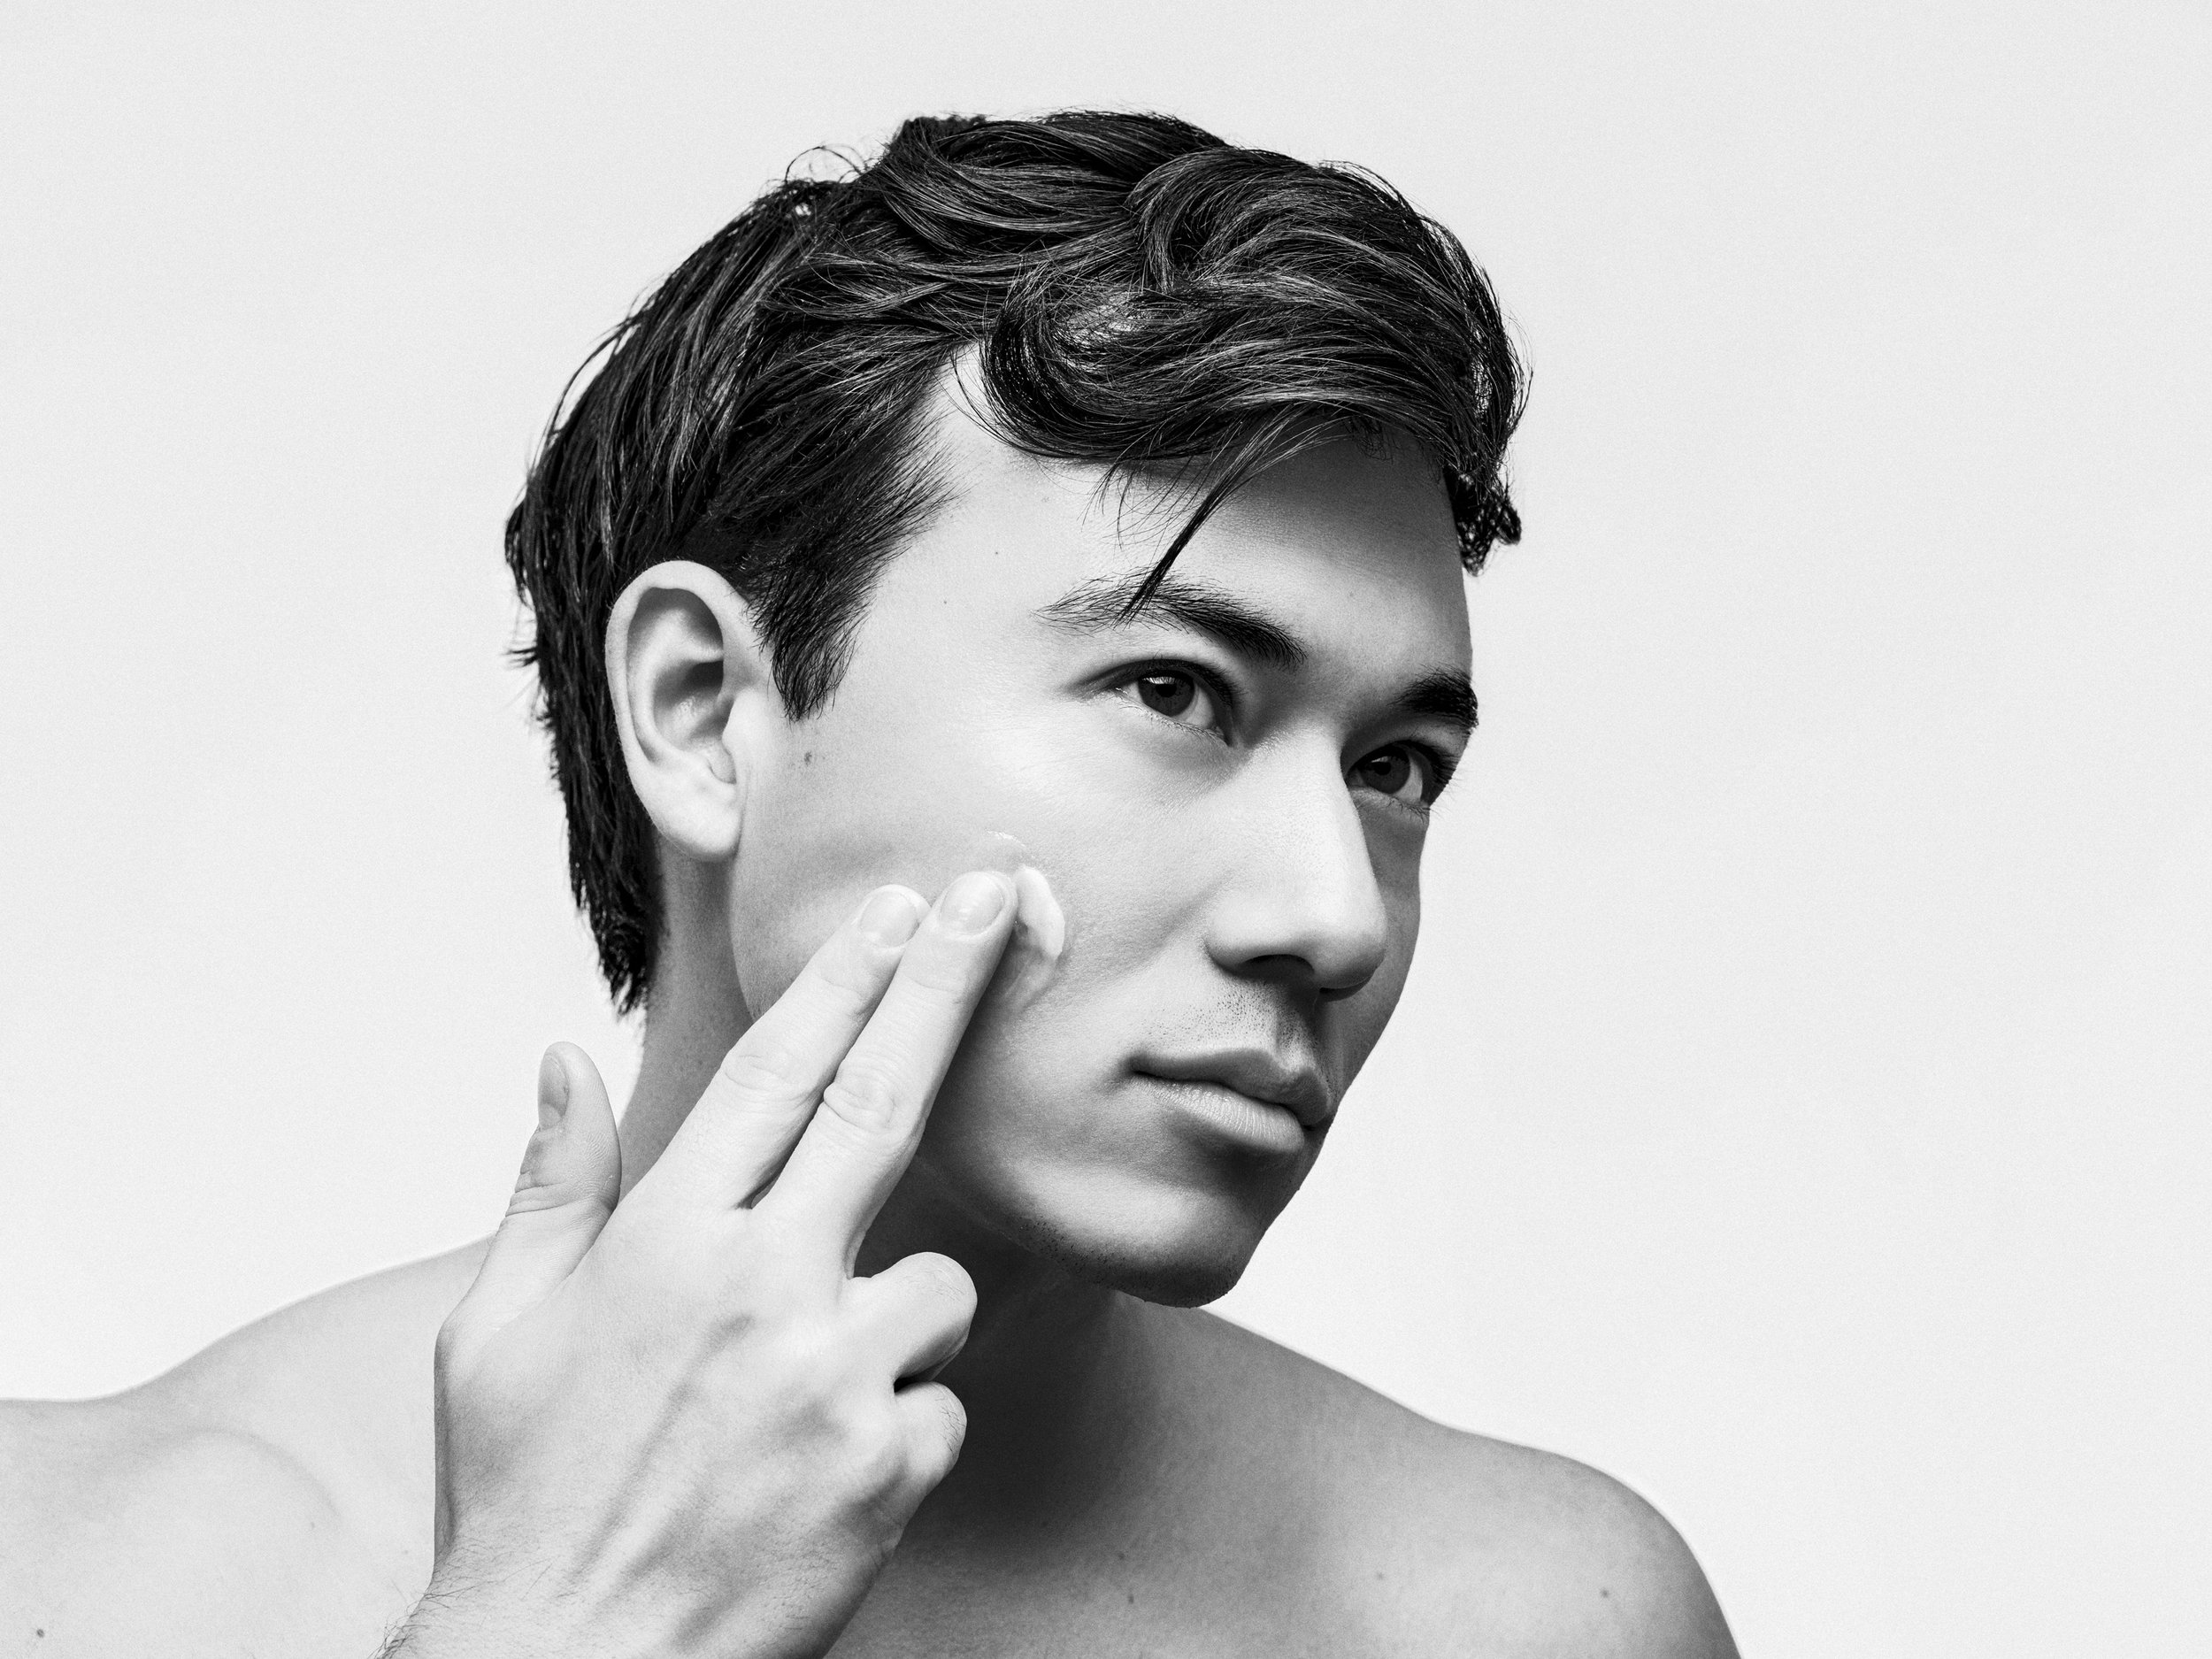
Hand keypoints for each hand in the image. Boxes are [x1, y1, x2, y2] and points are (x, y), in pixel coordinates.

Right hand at [393, 871, 1017, 1658]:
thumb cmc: (526, 1500)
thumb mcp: (495, 1331)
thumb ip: (552, 1185)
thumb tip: (561, 1060)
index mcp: (662, 1243)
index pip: (774, 1073)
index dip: (845, 977)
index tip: (898, 906)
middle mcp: (759, 1289)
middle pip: (882, 1105)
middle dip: (946, 985)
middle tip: (1003, 900)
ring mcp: (835, 1377)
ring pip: (938, 1288)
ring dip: (897, 1324)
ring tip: (797, 1407)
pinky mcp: (893, 1465)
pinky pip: (940, 1405)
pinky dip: (899, 1425)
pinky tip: (815, 1480)